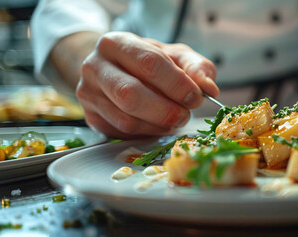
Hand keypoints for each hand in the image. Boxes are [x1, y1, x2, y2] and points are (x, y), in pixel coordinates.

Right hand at [77, 32, 218, 137]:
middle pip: (131, 94)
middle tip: (185, 114)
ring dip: (158, 124)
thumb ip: (196, 68)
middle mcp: (95, 66)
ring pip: (126, 119)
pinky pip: (122, 133)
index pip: (149, 63)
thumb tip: (209, 88)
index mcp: (116, 43)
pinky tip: (157, 124)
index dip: (177, 84)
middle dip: (166, 110)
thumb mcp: (176, 56)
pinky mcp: (91, 118)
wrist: (116, 69)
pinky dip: (147, 132)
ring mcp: (89, 94)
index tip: (196, 97)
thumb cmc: (148, 61)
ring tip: (175, 119)